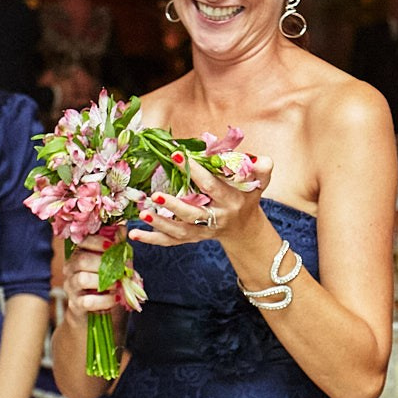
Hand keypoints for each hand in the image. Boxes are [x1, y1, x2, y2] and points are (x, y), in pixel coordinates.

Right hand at [62, 233, 121, 316]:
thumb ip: (117, 248)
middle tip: (121, 268)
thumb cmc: (106, 281)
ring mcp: (71, 286)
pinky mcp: (76, 304)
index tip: (113, 244)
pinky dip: (105, 300)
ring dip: (104, 281)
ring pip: (82, 279)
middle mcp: (71, 268)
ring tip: (118, 284)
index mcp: (79, 254)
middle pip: (81, 260)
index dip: (98, 241)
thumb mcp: (114, 263)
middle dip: (103, 262)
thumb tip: (123, 226)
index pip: (82, 242)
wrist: (96, 310)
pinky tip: (115, 298)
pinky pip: (88, 301)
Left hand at [132, 152, 273, 248]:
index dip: (196, 172)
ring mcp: (201, 232)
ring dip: (160, 224)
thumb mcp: (259, 183)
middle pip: (193, 215)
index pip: (212, 187)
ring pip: (179, 231)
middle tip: (155, 195)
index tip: (179, 155)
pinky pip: (170, 242)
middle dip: (174, 206)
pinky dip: (152, 240)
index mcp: (231, 202)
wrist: (243, 228)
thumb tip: (261, 158)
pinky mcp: (190, 239)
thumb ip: (262, 169)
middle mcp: (215, 219)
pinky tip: (134, 234)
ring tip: (142, 213)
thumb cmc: (246, 196)